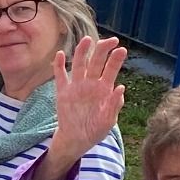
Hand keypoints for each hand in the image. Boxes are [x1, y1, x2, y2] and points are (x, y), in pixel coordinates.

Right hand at [48, 35, 126, 171]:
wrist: (76, 140)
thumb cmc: (95, 130)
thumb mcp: (108, 121)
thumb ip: (113, 105)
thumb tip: (120, 88)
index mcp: (104, 90)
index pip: (110, 70)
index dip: (115, 60)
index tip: (121, 49)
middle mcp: (90, 84)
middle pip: (96, 62)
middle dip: (102, 50)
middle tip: (111, 40)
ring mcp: (76, 87)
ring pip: (79, 65)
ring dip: (82, 52)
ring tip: (87, 40)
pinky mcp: (63, 92)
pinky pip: (60, 76)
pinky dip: (59, 65)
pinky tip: (61, 55)